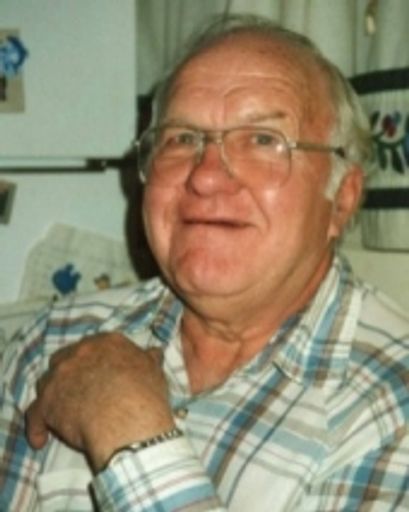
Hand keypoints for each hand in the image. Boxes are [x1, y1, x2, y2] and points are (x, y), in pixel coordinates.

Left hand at [25, 332, 174, 470]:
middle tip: (79, 390)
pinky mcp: (47, 402)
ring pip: (47, 382)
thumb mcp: (153, 370)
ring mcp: (60, 376)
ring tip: (60, 411)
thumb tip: (154, 352)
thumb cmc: (145, 393)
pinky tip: (40, 439)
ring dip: (52, 394)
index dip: (94, 361)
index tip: (99, 372)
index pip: (94, 347)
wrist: (128, 420)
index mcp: (106, 342)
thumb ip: (147, 359)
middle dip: (70, 373)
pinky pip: (35, 414)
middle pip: (66, 359)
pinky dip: (37, 426)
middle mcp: (79, 353)